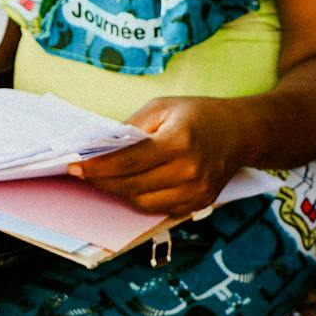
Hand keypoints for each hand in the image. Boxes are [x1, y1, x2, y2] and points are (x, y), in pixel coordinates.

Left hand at [70, 96, 250, 216]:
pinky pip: (159, 208)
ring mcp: (196, 192)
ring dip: (119, 191)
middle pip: (132, 186)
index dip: (98, 167)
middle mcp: (190, 171)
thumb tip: (101, 147)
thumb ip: (132, 127)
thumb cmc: (198, 114)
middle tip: (81, 173)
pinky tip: (130, 185)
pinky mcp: (199, 204)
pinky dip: (140, 198)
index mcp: (179, 142)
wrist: (241, 132)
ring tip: (103, 178)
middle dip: (102, 181)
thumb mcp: (162, 107)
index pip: (129, 162)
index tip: (74, 167)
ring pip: (143, 202)